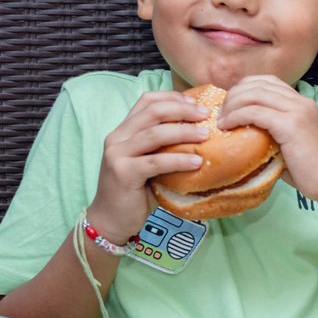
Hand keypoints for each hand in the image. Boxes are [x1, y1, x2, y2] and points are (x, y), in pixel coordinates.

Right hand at [87, 90, 209, 240]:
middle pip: (153, 112)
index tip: (195, 103)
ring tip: (206, 135)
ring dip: (184, 132)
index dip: (172, 98)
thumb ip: (163, 147)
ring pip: (155, 134)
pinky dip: (179, 160)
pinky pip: (156, 162)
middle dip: (182, 110)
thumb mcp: (149, 162)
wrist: (111, 219)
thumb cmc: (136, 191)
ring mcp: (117, 154)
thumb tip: (201, 134)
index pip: (146, 101)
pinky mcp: (123, 173)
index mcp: (123, 131)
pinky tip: (197, 162)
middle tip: (206, 114)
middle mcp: (117, 138)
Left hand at [216, 75, 317, 201]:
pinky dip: (236, 116)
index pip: (267, 81)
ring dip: (232, 104)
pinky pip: (255, 111)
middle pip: (257, 84)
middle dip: (233, 95)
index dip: (243, 88)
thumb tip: (242, 131)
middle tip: (221, 113)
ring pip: (254, 94)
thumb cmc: (310, 169)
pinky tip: (227, 126)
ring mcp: (297, 110)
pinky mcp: (290, 124)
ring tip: (221, 120)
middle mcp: (300, 101)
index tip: (230, 105)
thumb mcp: (290, 142)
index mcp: (301, 102)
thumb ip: (271, 131)